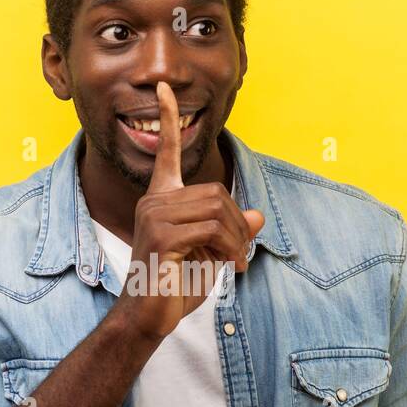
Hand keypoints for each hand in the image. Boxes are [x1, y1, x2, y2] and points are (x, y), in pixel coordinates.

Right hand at [116, 81, 264, 341]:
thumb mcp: (212, 253)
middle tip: (241, 256)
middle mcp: (154, 202)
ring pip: (217, 209)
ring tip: (235, 263)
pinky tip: (227, 266)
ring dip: (236, 239)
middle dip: (238, 224)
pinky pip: (211, 228)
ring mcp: (155, 217)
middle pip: (215, 191)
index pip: (164, 151)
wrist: (149, 317)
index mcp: (161, 199)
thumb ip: (231, 230)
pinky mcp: (162, 236)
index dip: (166, 119)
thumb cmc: (175, 285)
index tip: (165, 89)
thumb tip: (256, 214)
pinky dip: (229, 248)